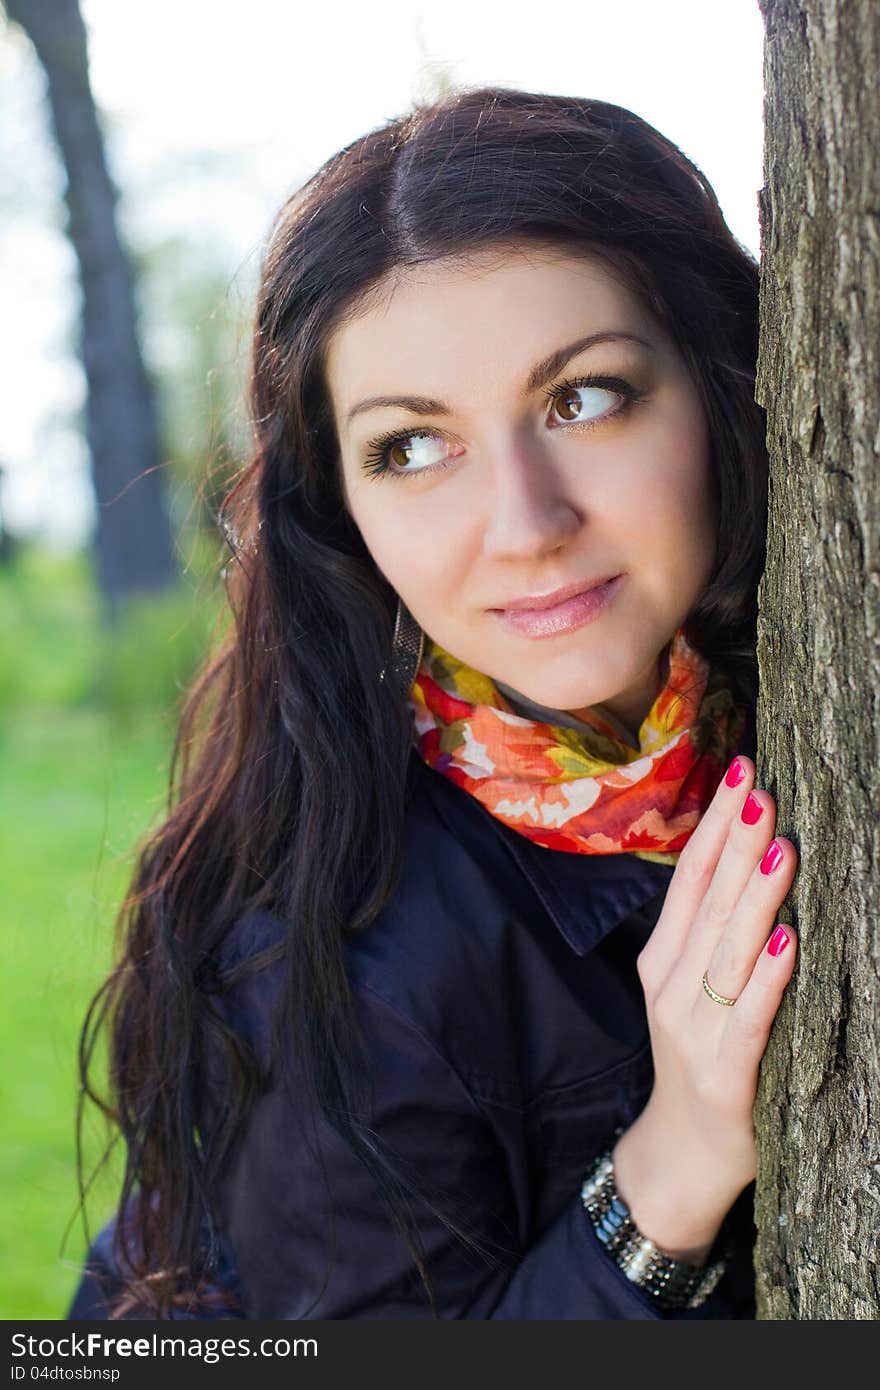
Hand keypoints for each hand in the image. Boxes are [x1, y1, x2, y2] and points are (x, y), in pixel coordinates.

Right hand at [612, 755, 798, 1262]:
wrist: (682, 1154)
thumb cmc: (700, 1058)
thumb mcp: (690, 990)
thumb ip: (713, 934)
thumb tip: (752, 857)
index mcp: (662, 960)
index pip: (689, 878)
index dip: (714, 824)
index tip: (739, 770)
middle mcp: (671, 987)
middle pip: (708, 904)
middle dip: (737, 842)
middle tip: (761, 788)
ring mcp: (692, 1030)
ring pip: (728, 951)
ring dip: (756, 896)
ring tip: (781, 846)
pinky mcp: (723, 1073)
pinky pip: (751, 1016)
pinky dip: (768, 977)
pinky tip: (787, 940)